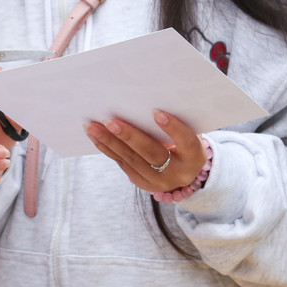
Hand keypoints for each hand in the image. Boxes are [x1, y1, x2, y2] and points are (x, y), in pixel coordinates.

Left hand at [85, 110, 204, 193]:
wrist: (184, 173)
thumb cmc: (184, 142)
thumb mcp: (187, 135)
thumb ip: (172, 124)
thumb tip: (142, 102)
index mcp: (195, 156)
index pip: (186, 141)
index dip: (172, 128)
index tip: (155, 112)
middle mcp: (178, 173)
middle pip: (152, 154)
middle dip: (129, 136)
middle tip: (109, 121)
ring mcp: (159, 182)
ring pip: (131, 160)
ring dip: (109, 142)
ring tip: (92, 127)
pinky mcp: (143, 183)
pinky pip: (123, 164)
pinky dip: (108, 149)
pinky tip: (95, 136)